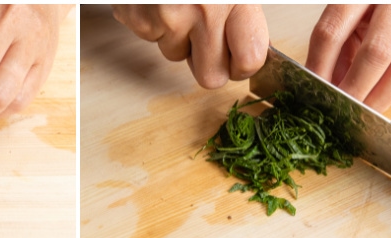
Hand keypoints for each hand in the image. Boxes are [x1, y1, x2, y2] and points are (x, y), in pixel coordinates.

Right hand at [111, 4, 268, 88]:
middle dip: (209, 65)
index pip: (249, 60)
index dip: (244, 65)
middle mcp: (201, 13)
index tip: (240, 59)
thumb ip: (243, 10)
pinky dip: (153, 23)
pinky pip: (150, 38)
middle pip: (210, 77)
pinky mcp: (138, 19)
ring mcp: (166, 19)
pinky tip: (159, 0)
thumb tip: (253, 49)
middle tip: (210, 44)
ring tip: (179, 6)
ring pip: (176, 56)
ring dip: (179, 38)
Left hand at [305, 4, 390, 111]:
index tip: (312, 88)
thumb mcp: (349, 8)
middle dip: (354, 88)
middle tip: (338, 109)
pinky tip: (382, 100)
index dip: (320, 64)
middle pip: (375, 53)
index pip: (334, 31)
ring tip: (360, 113)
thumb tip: (323, 84)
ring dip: (380, 98)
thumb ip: (336, 41)